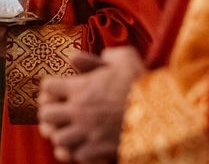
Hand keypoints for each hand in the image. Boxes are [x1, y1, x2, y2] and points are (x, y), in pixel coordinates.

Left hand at [38, 47, 145, 162]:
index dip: (50, 88)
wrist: (163, 112)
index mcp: (80, 87)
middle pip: (45, 115)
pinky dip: (79, 151)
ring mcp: (87, 132)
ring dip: (62, 135)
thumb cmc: (142, 83)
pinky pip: (77, 155)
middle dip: (50, 113)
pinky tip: (86, 145)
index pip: (47, 87)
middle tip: (60, 113)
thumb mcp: (125, 58)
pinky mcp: (99, 149)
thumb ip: (106, 54)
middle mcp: (78, 110)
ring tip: (71, 132)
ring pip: (58, 138)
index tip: (58, 90)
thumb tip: (95, 56)